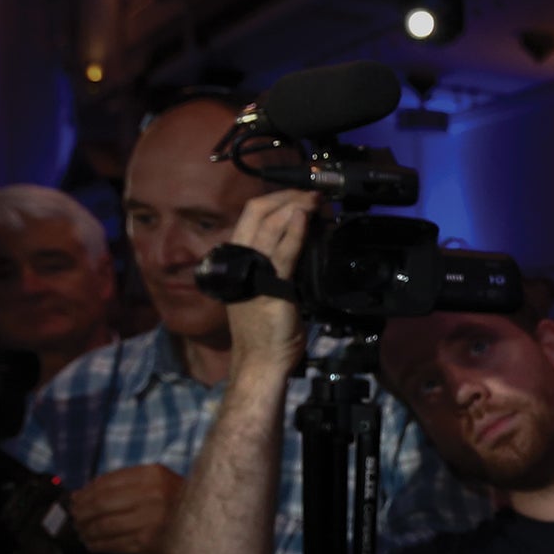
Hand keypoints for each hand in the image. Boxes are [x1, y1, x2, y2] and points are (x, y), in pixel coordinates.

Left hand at [72, 464, 183, 553]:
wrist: (209, 524)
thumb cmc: (177, 500)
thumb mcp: (155, 481)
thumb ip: (121, 483)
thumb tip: (80, 495)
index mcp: (152, 476)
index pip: (106, 483)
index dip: (85, 493)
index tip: (75, 500)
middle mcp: (151, 496)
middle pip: (101, 504)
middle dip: (81, 512)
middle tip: (74, 517)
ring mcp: (150, 521)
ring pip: (104, 526)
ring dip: (87, 530)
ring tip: (81, 531)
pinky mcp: (148, 543)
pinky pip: (115, 544)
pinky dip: (98, 545)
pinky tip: (93, 544)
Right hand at [225, 189, 321, 379]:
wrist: (260, 361)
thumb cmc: (266, 332)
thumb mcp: (270, 291)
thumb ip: (280, 268)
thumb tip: (301, 247)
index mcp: (239, 260)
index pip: (252, 217)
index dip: (275, 199)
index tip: (298, 194)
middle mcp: (242, 261)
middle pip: (257, 213)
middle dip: (286, 196)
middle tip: (311, 191)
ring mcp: (254, 272)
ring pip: (269, 226)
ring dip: (295, 206)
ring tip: (314, 198)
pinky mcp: (271, 287)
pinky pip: (283, 253)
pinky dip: (294, 231)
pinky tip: (305, 216)